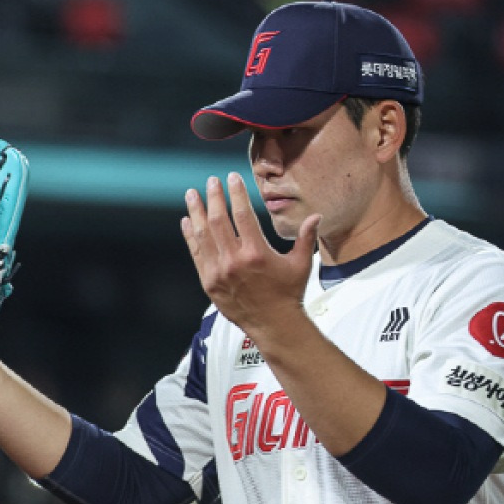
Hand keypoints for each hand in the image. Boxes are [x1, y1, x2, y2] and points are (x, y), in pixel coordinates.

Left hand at [181, 172, 319, 336]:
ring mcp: (218, 272)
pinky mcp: (209, 282)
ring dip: (196, 212)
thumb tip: (316, 216)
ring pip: (202, 235)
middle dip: (214, 197)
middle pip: (218, 220)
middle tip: (211, 181)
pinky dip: (190, 236)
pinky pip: (196, 254)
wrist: (273, 325)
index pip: (242, 214)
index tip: (232, 178)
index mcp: (256, 253)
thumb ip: (305, 237)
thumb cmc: (289, 294)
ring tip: (192, 195)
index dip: (236, 193)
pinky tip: (187, 221)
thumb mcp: (301, 264)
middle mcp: (234, 261)